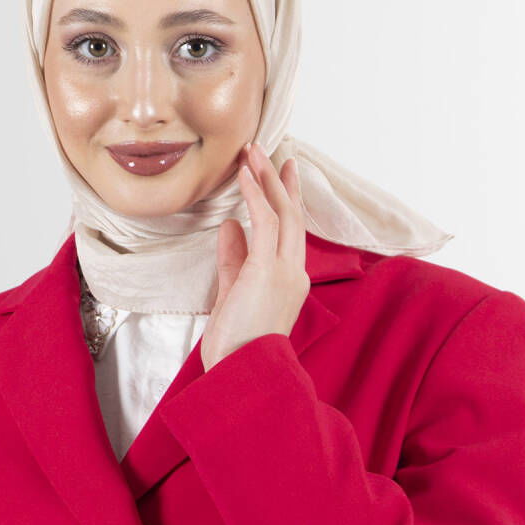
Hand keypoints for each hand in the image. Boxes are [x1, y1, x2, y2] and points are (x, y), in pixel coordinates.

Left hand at [199, 142, 310, 371]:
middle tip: (268, 151)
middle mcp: (294, 272)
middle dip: (279, 181)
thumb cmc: (238, 344)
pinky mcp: (268, 271)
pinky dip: (254, 196)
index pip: (291, 232)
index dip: (286, 200)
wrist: (243, 372)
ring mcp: (285, 271)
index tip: (281, 174)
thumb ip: (234, 258)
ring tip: (251, 152)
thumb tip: (229, 225)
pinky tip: (244, 176)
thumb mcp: (234, 292)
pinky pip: (265, 223)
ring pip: (282, 213)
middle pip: (292, 215)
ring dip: (265, 179)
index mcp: (290, 280)